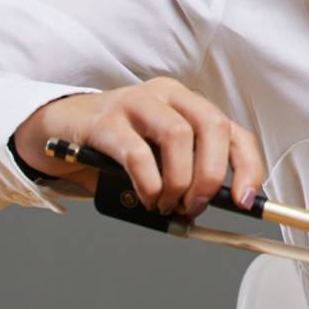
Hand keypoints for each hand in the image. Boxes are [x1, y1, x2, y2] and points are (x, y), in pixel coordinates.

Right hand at [13, 79, 265, 216]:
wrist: (61, 128)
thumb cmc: (115, 147)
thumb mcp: (158, 159)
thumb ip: (182, 176)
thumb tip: (200, 211)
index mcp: (189, 106)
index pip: (233, 132)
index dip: (247, 167)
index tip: (248, 202)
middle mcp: (168, 97)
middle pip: (212, 127)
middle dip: (211, 175)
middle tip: (196, 206)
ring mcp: (137, 103)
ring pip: (178, 135)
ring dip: (180, 180)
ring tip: (167, 204)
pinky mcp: (106, 119)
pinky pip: (137, 152)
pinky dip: (149, 182)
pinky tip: (146, 197)